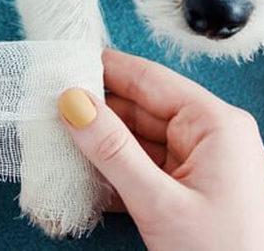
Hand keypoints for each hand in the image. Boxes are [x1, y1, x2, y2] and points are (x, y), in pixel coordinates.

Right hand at [58, 49, 263, 250]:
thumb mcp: (160, 203)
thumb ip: (114, 152)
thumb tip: (75, 103)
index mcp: (216, 123)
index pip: (150, 79)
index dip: (105, 68)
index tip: (63, 60)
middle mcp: (213, 136)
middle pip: (144, 109)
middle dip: (98, 110)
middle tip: (47, 106)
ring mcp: (205, 167)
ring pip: (143, 143)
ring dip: (103, 146)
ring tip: (56, 140)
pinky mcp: (195, 195)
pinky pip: (150, 172)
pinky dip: (119, 174)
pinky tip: (85, 178)